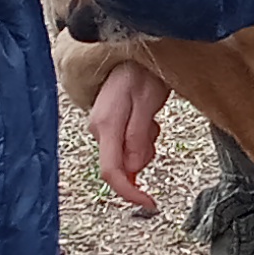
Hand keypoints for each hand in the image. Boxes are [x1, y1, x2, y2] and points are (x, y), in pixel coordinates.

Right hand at [91, 61, 169, 211]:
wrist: (132, 51)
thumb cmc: (142, 70)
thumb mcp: (147, 100)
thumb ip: (138, 135)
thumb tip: (135, 168)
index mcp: (105, 125)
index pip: (112, 172)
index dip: (130, 193)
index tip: (150, 203)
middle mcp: (98, 129)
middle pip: (123, 165)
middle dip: (144, 154)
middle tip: (154, 126)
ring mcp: (102, 127)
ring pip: (128, 155)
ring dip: (145, 143)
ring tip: (150, 116)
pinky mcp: (109, 125)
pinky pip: (129, 144)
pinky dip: (143, 136)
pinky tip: (146, 116)